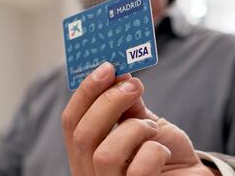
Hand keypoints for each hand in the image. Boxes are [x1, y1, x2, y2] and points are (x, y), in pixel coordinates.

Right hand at [61, 62, 215, 174]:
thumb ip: (126, 103)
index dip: (85, 92)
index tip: (107, 67)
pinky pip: (139, 171)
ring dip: (134, 130)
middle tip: (134, 85)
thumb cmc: (161, 150)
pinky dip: (154, 151)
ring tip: (152, 127)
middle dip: (108, 102)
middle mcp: (90, 172)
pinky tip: (163, 151)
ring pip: (105, 155)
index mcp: (86, 151)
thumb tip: (118, 72)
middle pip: (83, 135)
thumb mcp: (140, 122)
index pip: (71, 121)